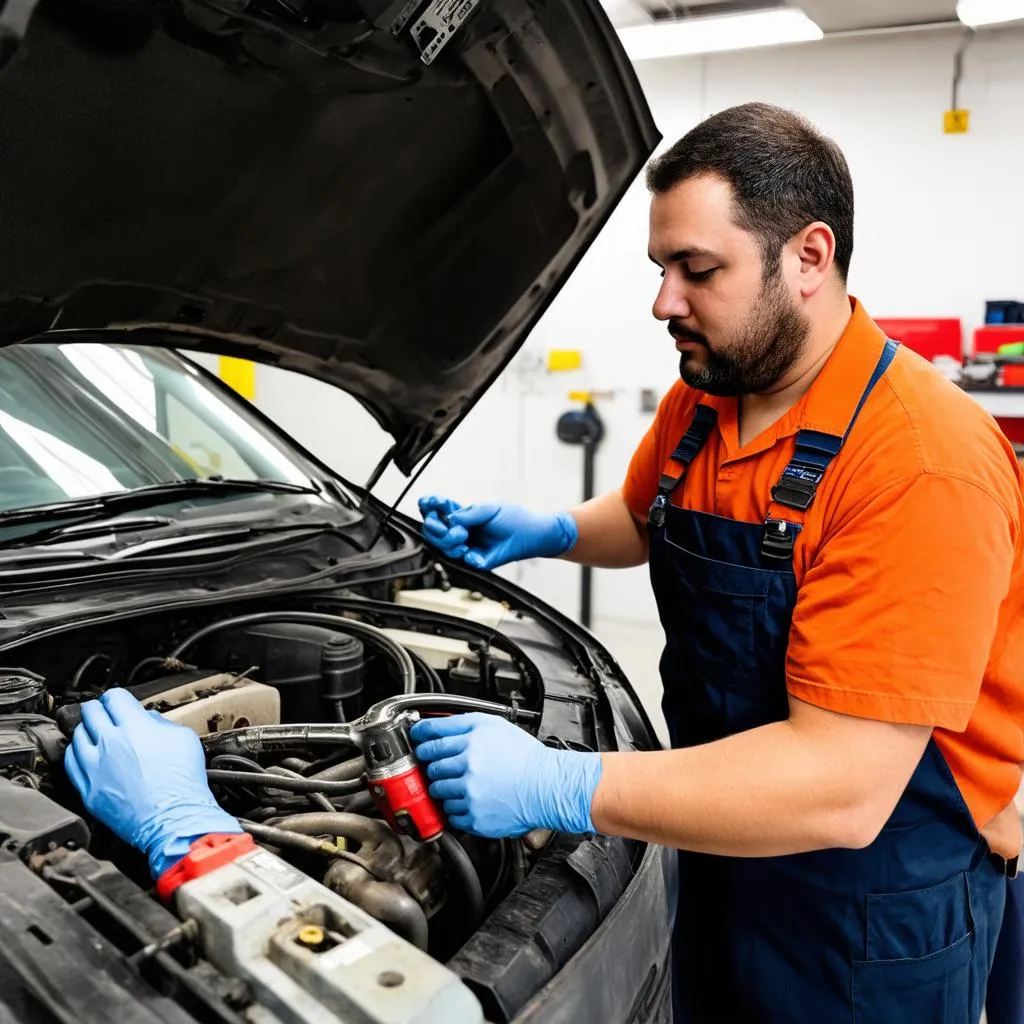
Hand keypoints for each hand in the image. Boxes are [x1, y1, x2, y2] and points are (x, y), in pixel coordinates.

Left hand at [64, 689, 241, 879]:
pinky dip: (76, 754)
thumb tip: (148, 720)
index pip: (114, 697)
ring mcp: (95, 767)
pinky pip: (71, 764)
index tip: (119, 701)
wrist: (174, 819)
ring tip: (96, 733)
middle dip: (99, 709)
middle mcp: (110, 743)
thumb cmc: (183, 783)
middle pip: (91, 712)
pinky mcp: (88, 789)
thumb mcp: (185, 739)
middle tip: (105, 712)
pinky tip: (84, 754)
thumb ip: (162, 724)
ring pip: (77, 736)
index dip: (117, 697)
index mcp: (135, 726)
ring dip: (87, 730)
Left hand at [409, 713, 602, 838]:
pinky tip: (472, 800)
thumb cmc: (525, 757)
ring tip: (464, 785)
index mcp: (472, 740)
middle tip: (447, 767)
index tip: (420, 744)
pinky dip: (456, 808)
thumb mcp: (496, 725)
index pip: (431, 739)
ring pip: (437, 791)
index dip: (422, 741)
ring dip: (444, 788)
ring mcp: (469, 792)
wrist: (547, 787)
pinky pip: (450, 814)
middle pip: (431, 766)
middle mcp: (468, 765)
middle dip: (435, 766)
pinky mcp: (474, 816)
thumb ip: (463, 722)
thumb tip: (435, 725)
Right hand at [417, 496, 577, 570]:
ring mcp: (466, 545)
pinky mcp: (475, 560)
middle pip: (433, 530)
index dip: (429, 505)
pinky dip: (463, 555)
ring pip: (442, 546)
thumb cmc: (514, 519)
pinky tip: (468, 550)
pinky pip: (461, 561)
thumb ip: (468, 514)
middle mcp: (461, 530)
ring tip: (463, 537)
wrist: (532, 535)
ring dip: (448, 541)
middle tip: (448, 526)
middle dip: (435, 528)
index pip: (438, 509)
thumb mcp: (490, 509)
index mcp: (463, 514)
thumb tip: (449, 519)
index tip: (427, 502)